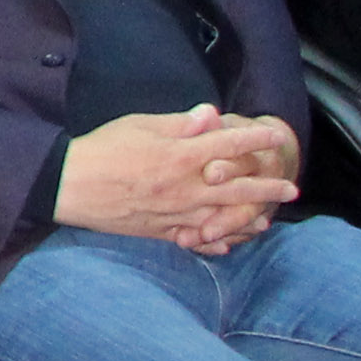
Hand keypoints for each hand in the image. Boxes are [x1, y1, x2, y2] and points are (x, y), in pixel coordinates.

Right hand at [55, 104, 300, 255]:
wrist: (69, 185)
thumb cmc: (102, 148)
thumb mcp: (139, 125)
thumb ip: (179, 124)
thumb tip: (211, 115)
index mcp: (180, 156)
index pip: (228, 145)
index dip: (255, 138)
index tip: (276, 135)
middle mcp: (184, 188)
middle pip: (237, 188)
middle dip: (267, 187)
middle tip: (291, 188)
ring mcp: (175, 213)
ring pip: (223, 219)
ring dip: (249, 219)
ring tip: (268, 221)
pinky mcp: (160, 231)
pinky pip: (195, 239)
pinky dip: (215, 243)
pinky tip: (228, 245)